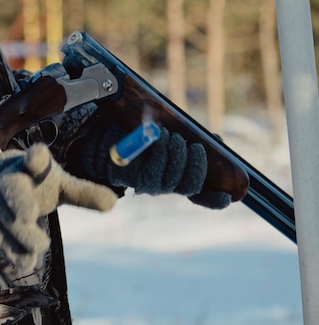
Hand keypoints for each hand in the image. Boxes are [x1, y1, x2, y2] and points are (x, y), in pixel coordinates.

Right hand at [0, 143, 116, 271]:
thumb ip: (84, 193)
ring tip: (42, 245)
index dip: (36, 157)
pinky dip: (11, 249)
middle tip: (29, 215)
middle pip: (10, 185)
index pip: (35, 157)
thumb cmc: (35, 184)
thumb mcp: (60, 187)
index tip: (37, 154)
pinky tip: (27, 262)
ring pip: (3, 215)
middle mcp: (10, 177)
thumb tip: (113, 203)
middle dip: (18, 199)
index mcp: (33, 165)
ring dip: (21, 233)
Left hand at [69, 121, 231, 208]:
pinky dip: (160, 153)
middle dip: (196, 164)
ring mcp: (150, 184)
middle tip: (192, 145)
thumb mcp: (170, 137)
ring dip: (176, 155)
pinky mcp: (134, 178)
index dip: (215, 199)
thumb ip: (192, 140)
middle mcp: (168, 186)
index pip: (203, 197)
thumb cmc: (144, 137)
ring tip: (172, 138)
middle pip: (190, 185)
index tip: (228, 197)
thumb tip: (216, 141)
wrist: (108, 138)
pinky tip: (160, 139)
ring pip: (172, 179)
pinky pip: (152, 171)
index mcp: (180, 179)